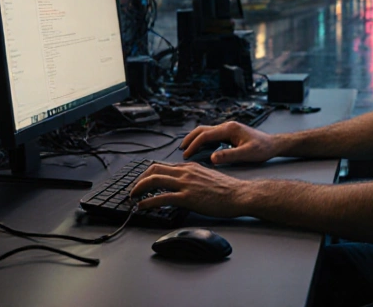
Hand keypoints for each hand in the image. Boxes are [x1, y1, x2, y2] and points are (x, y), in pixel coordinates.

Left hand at [131, 161, 250, 218]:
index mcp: (190, 167)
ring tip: (133, 197)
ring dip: (139, 188)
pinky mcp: (187, 198)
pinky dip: (147, 202)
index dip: (148, 173)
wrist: (240, 195)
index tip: (143, 182)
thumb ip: (194, 178)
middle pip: (154, 170)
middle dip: (139, 179)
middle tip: (134, 189)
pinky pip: (161, 198)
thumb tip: (184, 186)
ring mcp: (185, 184)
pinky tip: (142, 207)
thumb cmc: (228, 190)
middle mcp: (185, 172)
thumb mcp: (208, 177)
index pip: (163, 166)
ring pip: (154, 181)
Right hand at [180, 121, 279, 164]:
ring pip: (206, 131)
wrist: (273, 144)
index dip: (194, 145)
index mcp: (229, 129)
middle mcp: (227, 126)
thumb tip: (212, 158)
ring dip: (195, 138)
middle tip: (181, 150)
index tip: (186, 155)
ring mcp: (228, 129)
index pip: (205, 135)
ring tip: (187, 149)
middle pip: (202, 129)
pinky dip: (202, 140)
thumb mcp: (247, 154)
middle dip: (190, 139)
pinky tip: (200, 149)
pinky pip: (212, 135)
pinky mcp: (229, 133)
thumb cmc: (262, 149)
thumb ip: (229, 155)